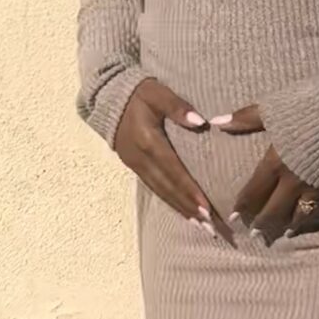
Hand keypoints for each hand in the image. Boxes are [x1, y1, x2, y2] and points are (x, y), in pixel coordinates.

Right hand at [113, 79, 226, 238]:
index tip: (207, 207)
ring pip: (161, 192)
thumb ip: (177, 106)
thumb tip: (200, 122)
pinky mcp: (134, 167)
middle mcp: (140, 158)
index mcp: (148, 141)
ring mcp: (135, 165)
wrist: (109, 98)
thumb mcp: (158, 92)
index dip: (190, 190)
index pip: (173, 170)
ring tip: (200, 225)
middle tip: (210, 225)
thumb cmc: (140, 92)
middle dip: (189, 207)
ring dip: (181, 210)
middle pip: (168, 188)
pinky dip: (170, 202)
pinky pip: (154, 189)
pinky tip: (184, 212)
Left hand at [213, 103, 318, 239]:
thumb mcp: (274, 109)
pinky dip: (313, 220)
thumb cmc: (311, 107)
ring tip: (282, 234)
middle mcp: (293, 183)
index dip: (243, 208)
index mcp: (274, 164)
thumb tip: (217, 121)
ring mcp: (316, 189)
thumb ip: (245, 119)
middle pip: (274, 211)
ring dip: (287, 227)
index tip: (235, 218)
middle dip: (262, 224)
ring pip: (298, 217)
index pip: (253, 193)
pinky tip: (310, 223)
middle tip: (255, 235)